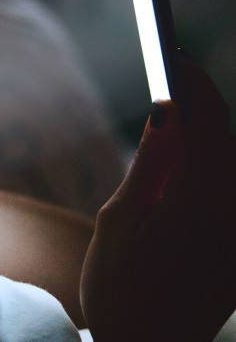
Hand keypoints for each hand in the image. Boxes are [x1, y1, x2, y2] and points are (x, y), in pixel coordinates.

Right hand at [80, 56, 235, 340]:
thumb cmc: (119, 286)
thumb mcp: (120, 218)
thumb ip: (150, 163)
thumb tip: (167, 111)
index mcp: (200, 205)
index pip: (210, 124)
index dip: (195, 85)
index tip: (175, 59)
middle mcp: (233, 215)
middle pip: (228, 141)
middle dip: (203, 108)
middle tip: (172, 85)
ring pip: (231, 164)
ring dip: (208, 139)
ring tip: (176, 125)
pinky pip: (231, 190)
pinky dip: (212, 168)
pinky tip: (188, 166)